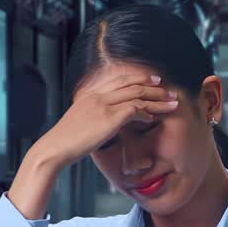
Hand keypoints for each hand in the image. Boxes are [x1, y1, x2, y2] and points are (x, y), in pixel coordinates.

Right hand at [34, 71, 179, 169]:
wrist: (55, 148)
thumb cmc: (65, 142)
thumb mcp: (79, 123)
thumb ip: (93, 118)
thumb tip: (104, 123)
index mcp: (90, 94)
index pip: (120, 79)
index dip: (139, 78)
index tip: (154, 80)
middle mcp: (98, 95)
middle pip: (132, 84)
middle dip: (154, 86)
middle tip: (169, 90)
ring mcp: (103, 105)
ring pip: (137, 96)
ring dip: (157, 100)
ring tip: (172, 103)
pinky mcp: (108, 118)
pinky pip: (134, 110)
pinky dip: (146, 113)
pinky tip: (153, 119)